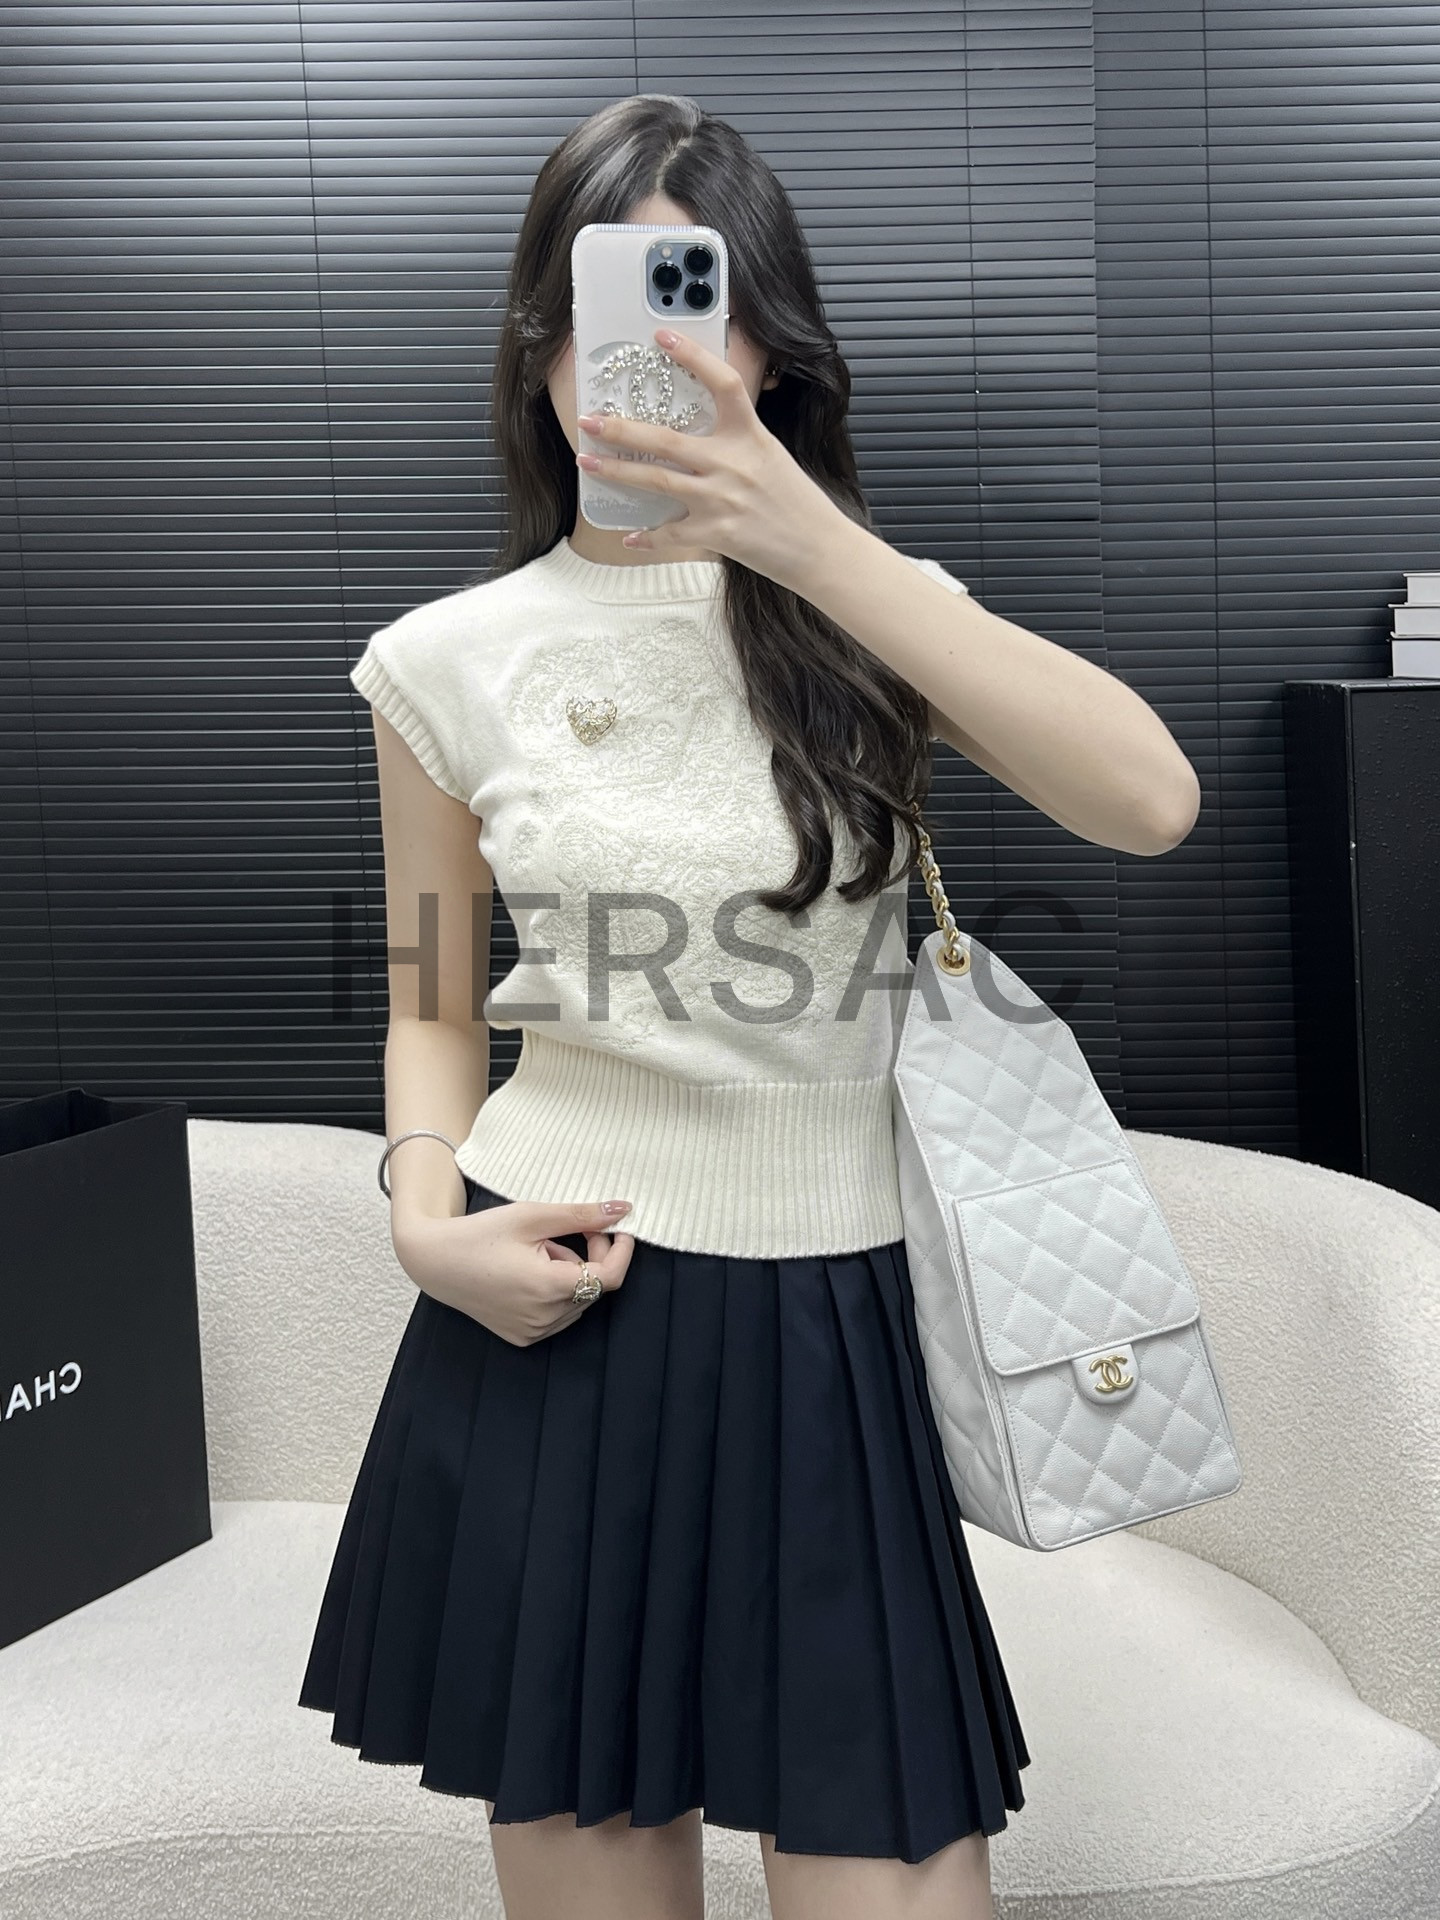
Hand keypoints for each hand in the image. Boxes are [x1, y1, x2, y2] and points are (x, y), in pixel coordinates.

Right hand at [392, 1198, 635, 1346]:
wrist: (434, 1262)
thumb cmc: (480, 1235)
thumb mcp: (531, 1216)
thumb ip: (581, 1215)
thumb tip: (622, 1210)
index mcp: (548, 1287)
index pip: (609, 1277)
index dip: (621, 1251)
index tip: (618, 1229)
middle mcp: (544, 1317)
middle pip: (594, 1287)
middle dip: (589, 1256)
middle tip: (564, 1232)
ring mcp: (533, 1332)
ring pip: (578, 1300)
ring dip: (570, 1274)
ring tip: (537, 1253)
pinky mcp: (523, 1337)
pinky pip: (559, 1314)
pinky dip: (556, 1292)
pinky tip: (529, 1273)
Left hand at [575, 324, 845, 582]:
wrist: (821, 550)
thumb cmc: (799, 505)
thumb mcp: (772, 457)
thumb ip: (737, 442)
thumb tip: (699, 437)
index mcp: (750, 436)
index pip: (722, 382)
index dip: (692, 356)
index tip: (663, 337)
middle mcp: (731, 464)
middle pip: (665, 440)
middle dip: (621, 429)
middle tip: (590, 420)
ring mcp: (720, 500)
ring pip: (655, 481)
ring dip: (616, 472)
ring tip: (587, 462)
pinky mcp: (715, 534)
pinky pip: (669, 534)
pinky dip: (646, 536)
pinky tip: (630, 535)